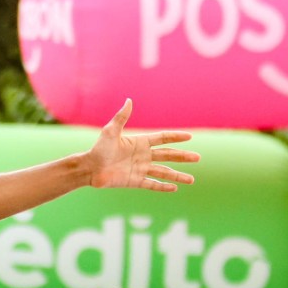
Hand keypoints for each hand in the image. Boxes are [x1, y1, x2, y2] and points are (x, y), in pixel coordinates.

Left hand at [81, 100, 200, 192]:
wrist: (89, 168)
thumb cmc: (99, 149)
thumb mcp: (111, 131)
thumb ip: (121, 117)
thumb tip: (129, 100)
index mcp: (140, 143)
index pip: (162, 139)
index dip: (175, 138)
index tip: (189, 137)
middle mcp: (143, 156)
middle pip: (167, 156)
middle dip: (182, 157)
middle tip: (198, 158)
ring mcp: (140, 169)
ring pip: (163, 172)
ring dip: (177, 175)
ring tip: (192, 179)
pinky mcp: (135, 181)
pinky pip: (152, 184)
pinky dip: (162, 187)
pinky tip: (174, 188)